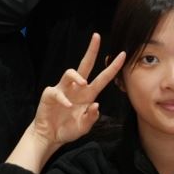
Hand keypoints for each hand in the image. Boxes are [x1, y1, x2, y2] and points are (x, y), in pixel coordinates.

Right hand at [23, 35, 125, 155]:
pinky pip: (57, 92)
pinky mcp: (50, 95)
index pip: (103, 78)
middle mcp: (76, 89)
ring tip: (84, 83)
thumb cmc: (68, 129)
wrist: (50, 137)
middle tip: (97, 37)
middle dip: (91, 51)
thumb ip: (91, 118)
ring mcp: (63, 90)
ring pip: (69, 73)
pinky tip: (67, 105)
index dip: (113, 67)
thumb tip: (96, 105)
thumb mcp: (84, 127)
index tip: (123, 55)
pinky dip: (63, 98)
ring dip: (77, 76)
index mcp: (88, 95)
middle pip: (85, 65)